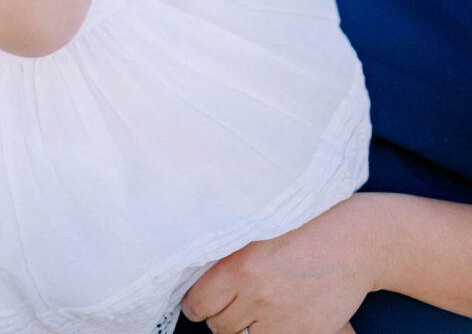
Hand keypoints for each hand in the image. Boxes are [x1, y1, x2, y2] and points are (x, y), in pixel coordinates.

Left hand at [181, 197, 383, 333]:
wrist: (353, 241)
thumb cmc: (304, 227)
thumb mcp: (258, 230)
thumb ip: (229, 254)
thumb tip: (197, 272)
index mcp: (240, 266)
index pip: (198, 304)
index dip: (196, 304)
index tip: (200, 302)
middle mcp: (258, 296)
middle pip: (219, 326)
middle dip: (222, 316)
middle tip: (231, 302)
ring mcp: (283, 321)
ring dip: (246, 327)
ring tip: (256, 309)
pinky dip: (273, 332)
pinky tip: (279, 316)